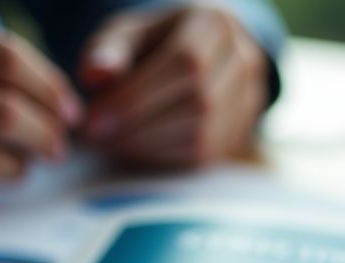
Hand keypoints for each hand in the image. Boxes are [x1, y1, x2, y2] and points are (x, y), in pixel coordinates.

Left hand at [79, 5, 267, 169]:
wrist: (200, 53)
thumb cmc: (155, 42)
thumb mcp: (128, 34)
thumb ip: (108, 51)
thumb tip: (93, 75)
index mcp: (215, 23)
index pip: (184, 63)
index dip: (138, 97)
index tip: (95, 119)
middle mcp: (244, 59)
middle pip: (197, 103)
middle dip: (140, 126)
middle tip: (97, 137)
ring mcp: (251, 97)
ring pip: (203, 135)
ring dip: (149, 146)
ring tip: (112, 142)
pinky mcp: (243, 130)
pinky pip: (204, 154)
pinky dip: (164, 157)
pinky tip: (136, 149)